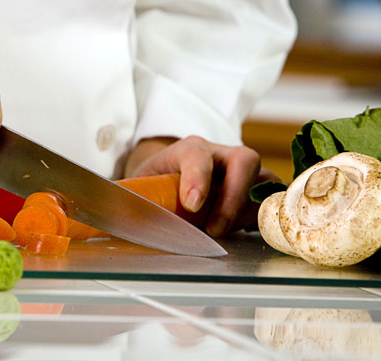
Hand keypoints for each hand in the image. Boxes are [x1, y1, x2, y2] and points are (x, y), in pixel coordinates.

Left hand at [124, 136, 278, 236]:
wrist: (172, 174)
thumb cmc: (156, 181)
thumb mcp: (141, 186)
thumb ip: (133, 199)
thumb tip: (111, 218)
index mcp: (187, 149)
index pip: (196, 156)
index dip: (197, 179)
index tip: (192, 205)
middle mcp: (219, 153)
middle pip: (243, 160)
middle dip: (232, 197)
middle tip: (215, 229)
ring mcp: (240, 168)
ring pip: (262, 179)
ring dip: (248, 209)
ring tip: (228, 232)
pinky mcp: (255, 185)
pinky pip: (270, 196)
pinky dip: (262, 215)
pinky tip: (245, 231)